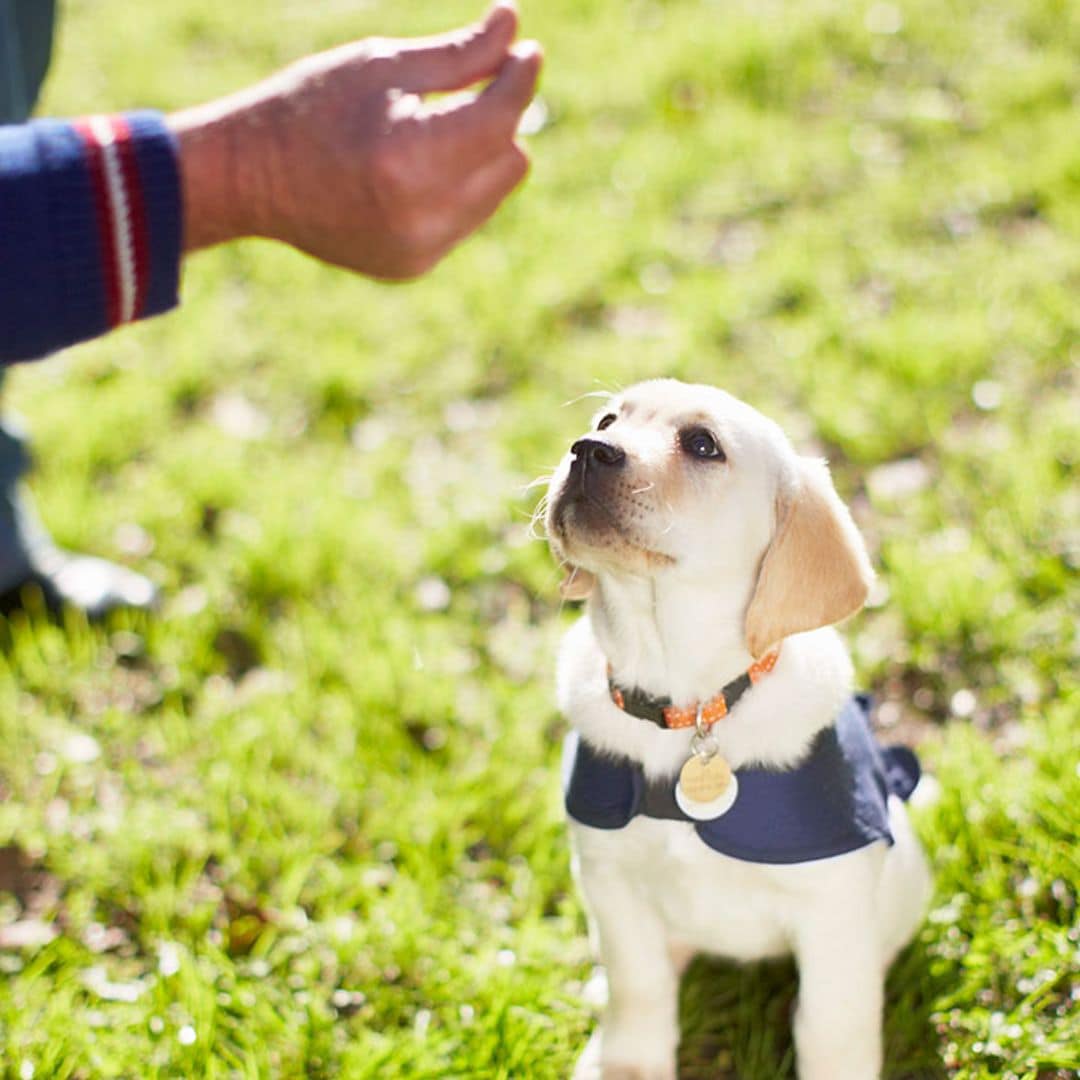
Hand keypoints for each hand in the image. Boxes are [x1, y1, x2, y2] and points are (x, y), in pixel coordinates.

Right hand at [170, 2, 540, 278]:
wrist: (250, 179)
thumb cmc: (311, 106)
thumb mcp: (382, 66)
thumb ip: (459, 54)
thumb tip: (516, 25)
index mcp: (410, 158)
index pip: (499, 119)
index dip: (518, 79)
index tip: (526, 50)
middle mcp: (422, 216)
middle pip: (509, 160)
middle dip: (498, 120)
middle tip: (469, 89)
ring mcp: (419, 250)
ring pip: (493, 193)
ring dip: (480, 157)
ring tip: (429, 131)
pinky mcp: (413, 266)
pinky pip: (464, 220)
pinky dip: (454, 191)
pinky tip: (410, 171)